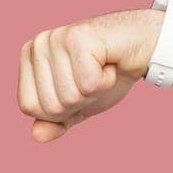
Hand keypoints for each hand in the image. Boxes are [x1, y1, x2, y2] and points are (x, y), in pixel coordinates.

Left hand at [17, 9, 159, 142]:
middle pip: (49, 105)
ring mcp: (57, 38)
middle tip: (94, 76)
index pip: (28, 106)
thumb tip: (37, 135)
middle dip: (79, 101)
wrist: (144, 46)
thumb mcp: (77, 105)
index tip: (78, 86)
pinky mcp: (79, 37)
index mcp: (29, 56)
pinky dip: (106, 81)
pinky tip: (110, 63)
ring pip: (69, 97)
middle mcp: (38, 44)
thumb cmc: (107, 73)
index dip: (59, 109)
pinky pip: (88, 84)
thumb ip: (55, 122)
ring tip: (101, 69)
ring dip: (94, 91)